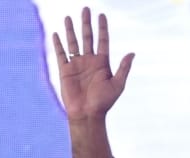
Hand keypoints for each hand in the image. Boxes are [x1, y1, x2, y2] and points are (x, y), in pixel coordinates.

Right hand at [53, 7, 134, 123]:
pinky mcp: (65, 71)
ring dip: (71, 30)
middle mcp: (89, 61)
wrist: (87, 115)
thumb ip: (123, 68)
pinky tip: (57, 34)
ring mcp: (77, 65)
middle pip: (87, 37)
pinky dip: (58, 44)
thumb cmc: (104, 102)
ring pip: (73, 43)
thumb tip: (132, 53)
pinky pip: (61, 55)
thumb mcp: (117, 85)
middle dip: (86, 23)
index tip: (101, 15)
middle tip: (86, 9)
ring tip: (69, 17)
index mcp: (102, 63)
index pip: (102, 40)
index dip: (102, 28)